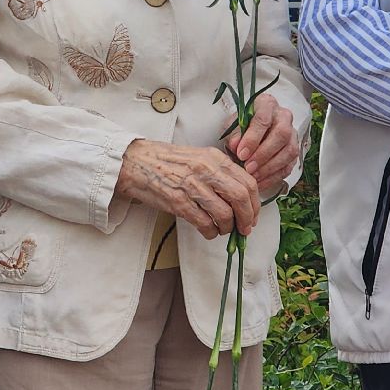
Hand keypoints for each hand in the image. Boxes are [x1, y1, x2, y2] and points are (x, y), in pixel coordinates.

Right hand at [115, 139, 260, 238]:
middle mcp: (205, 169)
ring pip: (224, 214)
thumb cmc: (166, 161)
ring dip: (227, 227)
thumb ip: (220, 172)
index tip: (252, 216)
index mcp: (214, 157)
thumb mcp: (198, 157)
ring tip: (221, 229)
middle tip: (244, 229)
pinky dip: (210, 232)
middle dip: (247, 218)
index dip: (255, 204)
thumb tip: (241, 197)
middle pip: (240, 198)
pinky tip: (208, 231)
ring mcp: (191, 185)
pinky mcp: (178, 201)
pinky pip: (204, 223)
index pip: (247, 182)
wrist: (135, 162)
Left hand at [225, 92, 298, 196]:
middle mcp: (284, 117)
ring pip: (289, 151)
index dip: (252, 138)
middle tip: (248, 167)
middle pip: (281, 134)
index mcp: (267, 104)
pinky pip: (289, 165)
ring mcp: (292, 134)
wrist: (251, 129)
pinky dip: (274, 176)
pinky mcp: (294, 151)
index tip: (241, 153)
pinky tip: (261, 182)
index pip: (264, 119)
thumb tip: (235, 145)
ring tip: (253, 176)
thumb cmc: (242, 125)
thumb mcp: (233, 125)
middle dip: (263, 154)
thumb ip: (233, 134)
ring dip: (270, 167)